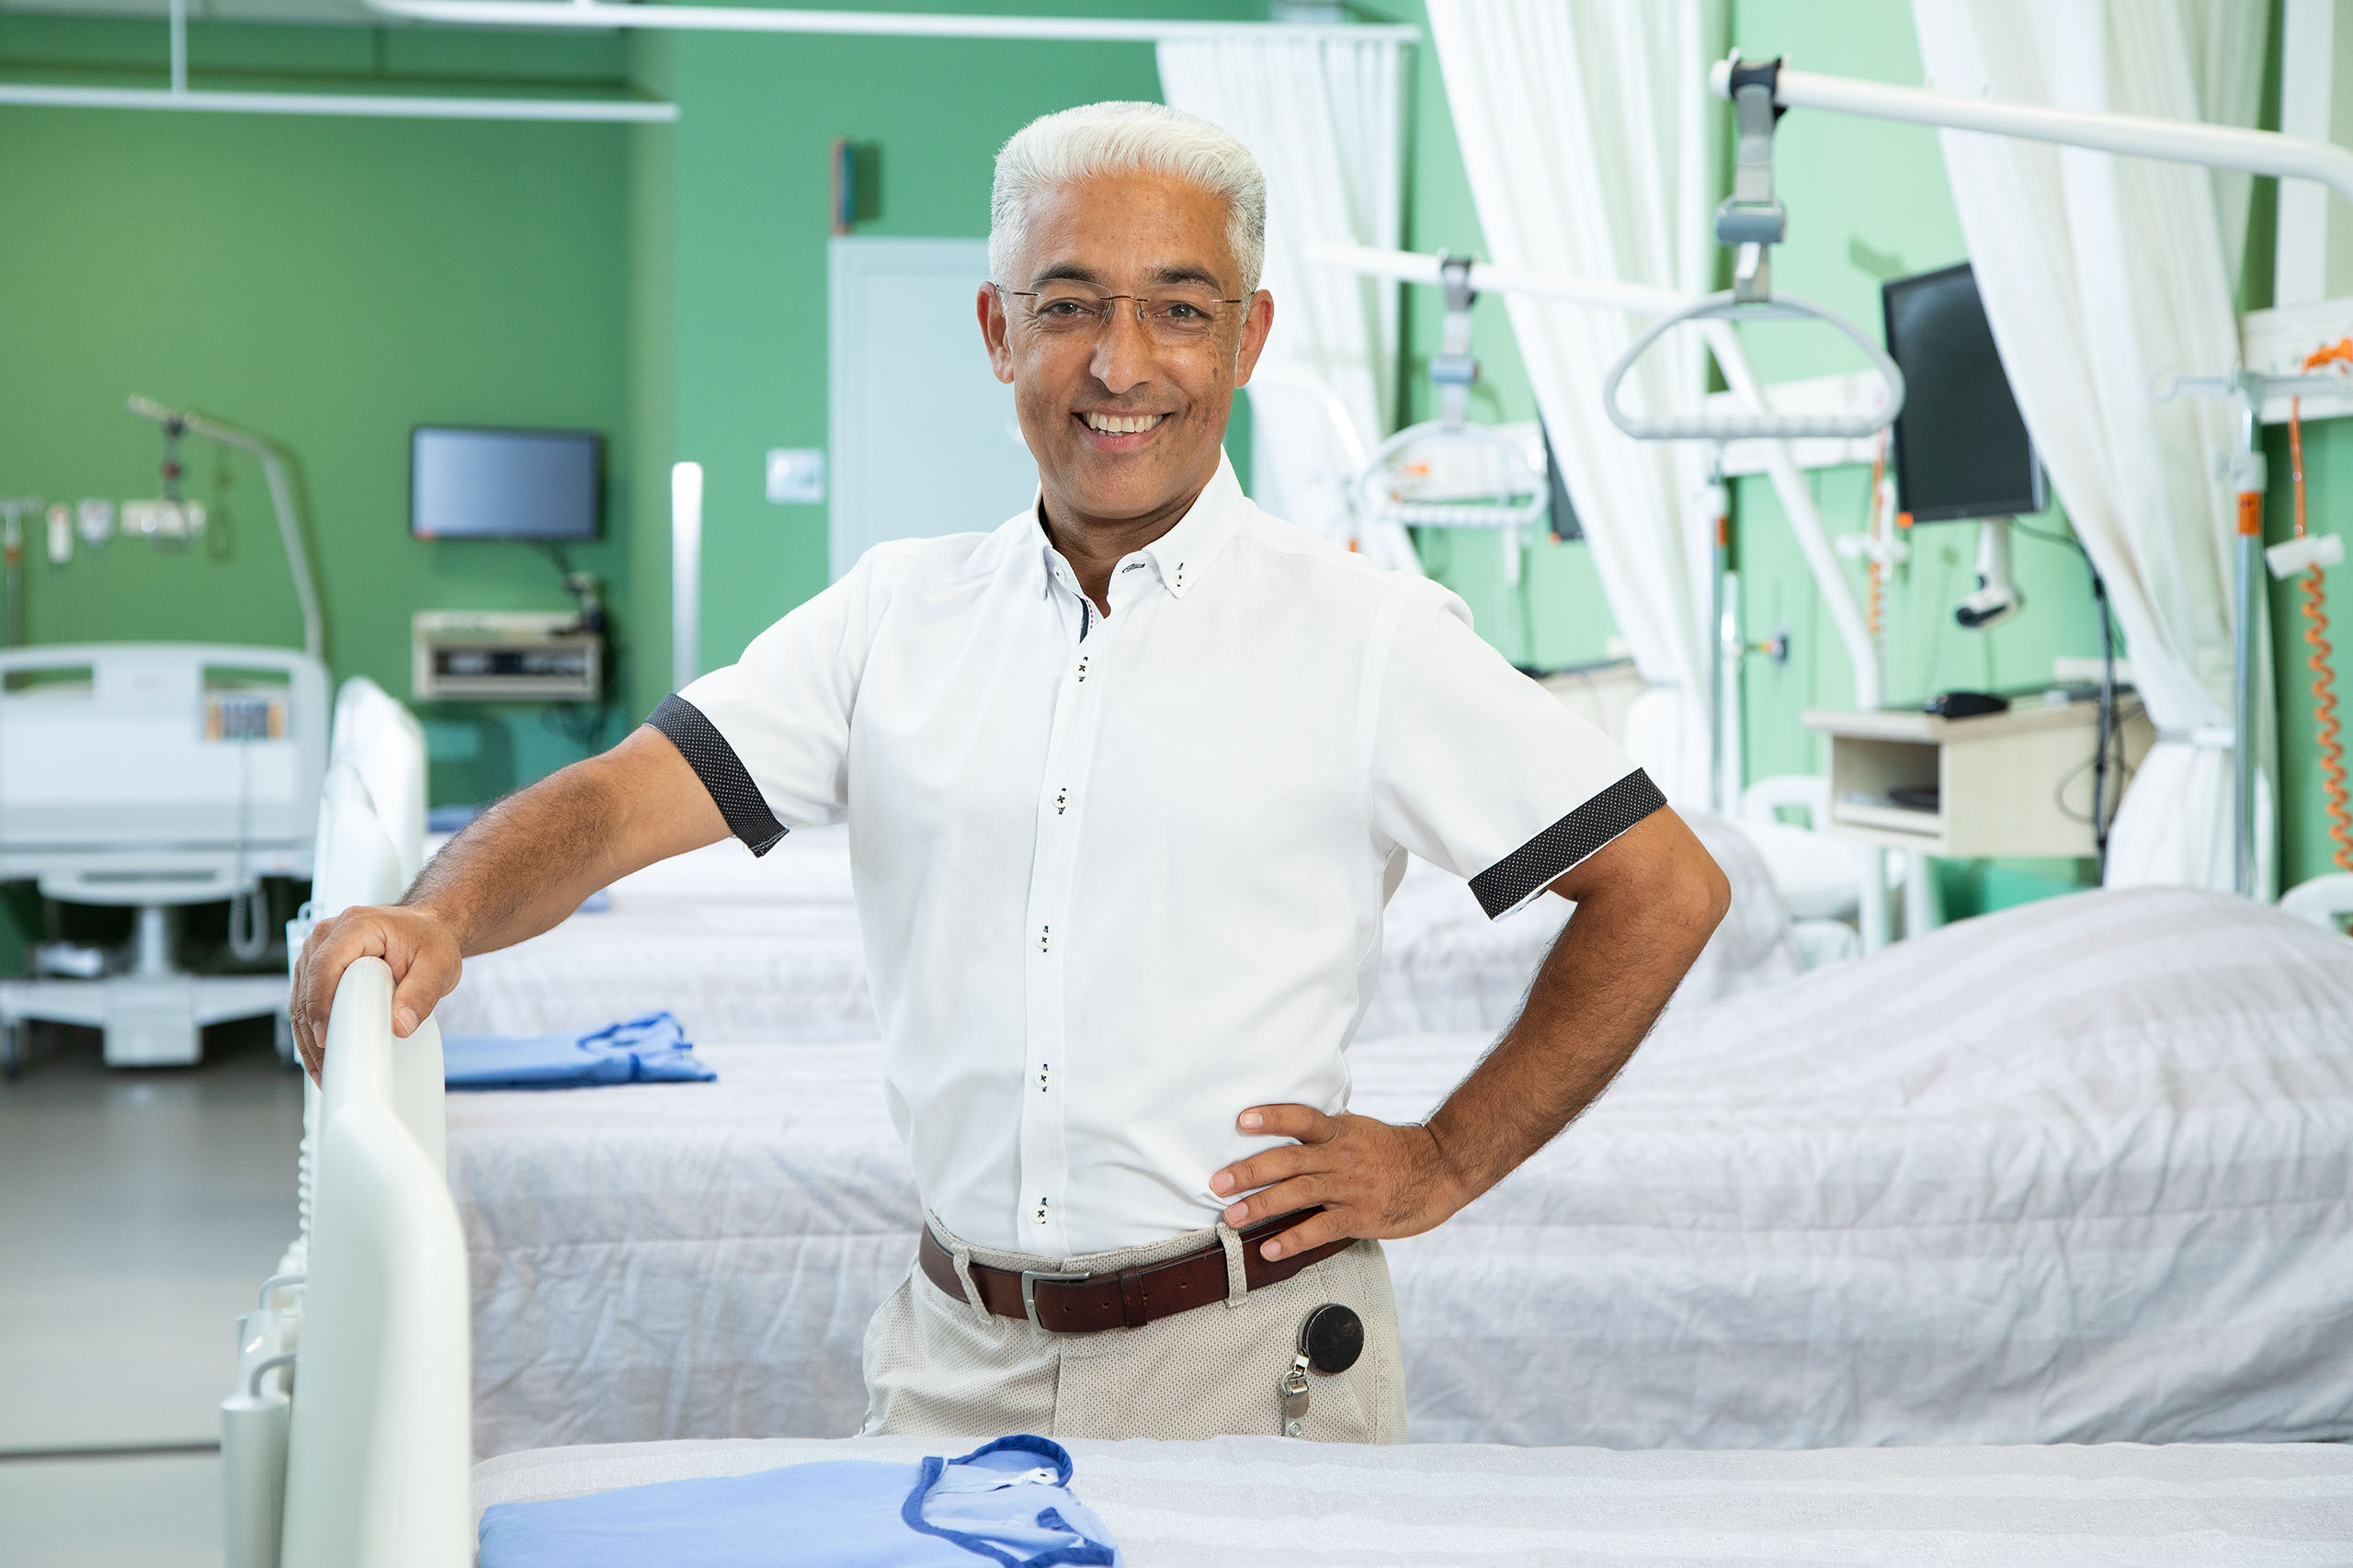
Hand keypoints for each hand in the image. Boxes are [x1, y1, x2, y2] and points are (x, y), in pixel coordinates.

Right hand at [290, 905, 461, 1083]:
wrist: (427, 929)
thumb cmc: (430, 940)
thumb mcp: (438, 966)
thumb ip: (422, 995)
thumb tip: (400, 1025)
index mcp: (355, 926)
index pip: (325, 967)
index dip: (321, 1004)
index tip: (325, 1037)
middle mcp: (328, 935)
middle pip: (307, 988)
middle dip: (313, 1032)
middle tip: (327, 1068)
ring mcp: (317, 952)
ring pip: (300, 1000)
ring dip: (307, 1037)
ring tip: (323, 1072)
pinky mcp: (316, 969)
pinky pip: (305, 1002)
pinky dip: (310, 1030)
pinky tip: (320, 1056)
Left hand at [1208, 1105, 1469, 1262]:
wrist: (1440, 1169)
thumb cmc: (1395, 1151)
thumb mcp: (1360, 1130)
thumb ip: (1328, 1130)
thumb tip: (1294, 1123)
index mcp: (1340, 1132)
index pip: (1302, 1118)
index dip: (1272, 1117)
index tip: (1242, 1120)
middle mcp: (1341, 1156)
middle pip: (1290, 1159)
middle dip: (1250, 1171)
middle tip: (1218, 1183)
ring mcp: (1350, 1187)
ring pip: (1299, 1193)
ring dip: (1262, 1206)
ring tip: (1232, 1218)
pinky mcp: (1360, 1216)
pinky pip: (1321, 1228)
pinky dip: (1293, 1239)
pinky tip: (1269, 1249)